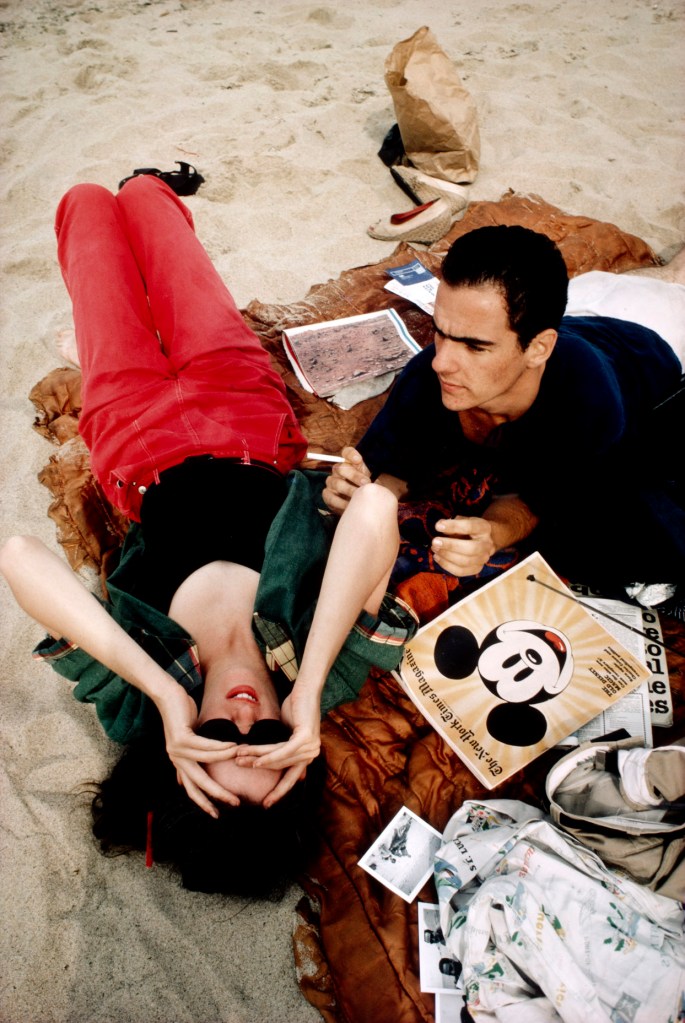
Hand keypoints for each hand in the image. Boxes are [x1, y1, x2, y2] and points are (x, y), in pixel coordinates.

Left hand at [156, 684, 240, 816]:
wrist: (167, 696)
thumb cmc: (182, 714)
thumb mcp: (191, 736)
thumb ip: (197, 750)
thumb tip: (206, 760)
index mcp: (180, 762)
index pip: (192, 788)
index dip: (204, 802)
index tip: (217, 814)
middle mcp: (177, 759)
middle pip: (198, 783)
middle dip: (217, 794)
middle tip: (235, 803)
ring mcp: (177, 750)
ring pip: (205, 763)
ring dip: (225, 762)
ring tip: (242, 762)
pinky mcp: (181, 738)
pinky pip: (204, 746)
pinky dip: (220, 748)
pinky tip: (233, 747)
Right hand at [234, 685, 320, 807]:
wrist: (305, 689)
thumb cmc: (295, 707)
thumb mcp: (286, 732)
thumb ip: (281, 748)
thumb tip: (267, 762)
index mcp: (307, 755)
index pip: (291, 778)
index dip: (279, 791)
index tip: (266, 804)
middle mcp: (311, 754)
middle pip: (280, 767)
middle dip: (258, 768)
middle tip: (239, 768)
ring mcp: (310, 747)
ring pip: (278, 759)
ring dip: (256, 759)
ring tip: (239, 759)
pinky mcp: (305, 739)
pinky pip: (283, 752)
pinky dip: (268, 756)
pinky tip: (255, 760)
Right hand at [321, 446, 371, 514]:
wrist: (363, 506)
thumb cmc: (369, 491)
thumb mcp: (374, 482)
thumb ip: (374, 477)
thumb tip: (377, 479)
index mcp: (351, 463)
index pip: (347, 453)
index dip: (351, 454)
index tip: (358, 460)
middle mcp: (339, 471)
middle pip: (341, 468)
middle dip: (354, 475)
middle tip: (366, 483)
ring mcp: (332, 482)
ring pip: (335, 482)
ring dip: (348, 489)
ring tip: (359, 496)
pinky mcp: (328, 495)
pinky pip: (330, 497)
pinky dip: (340, 502)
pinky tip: (349, 505)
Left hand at [431, 515, 496, 577]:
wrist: (483, 540)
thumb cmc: (469, 529)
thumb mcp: (463, 520)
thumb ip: (453, 523)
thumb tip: (440, 526)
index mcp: (484, 528)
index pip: (470, 527)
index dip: (453, 526)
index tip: (438, 526)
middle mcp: (487, 545)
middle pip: (471, 548)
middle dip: (450, 546)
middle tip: (435, 542)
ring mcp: (483, 559)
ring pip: (465, 562)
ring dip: (446, 556)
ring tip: (435, 549)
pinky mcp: (476, 569)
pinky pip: (460, 571)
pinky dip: (446, 565)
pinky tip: (437, 557)